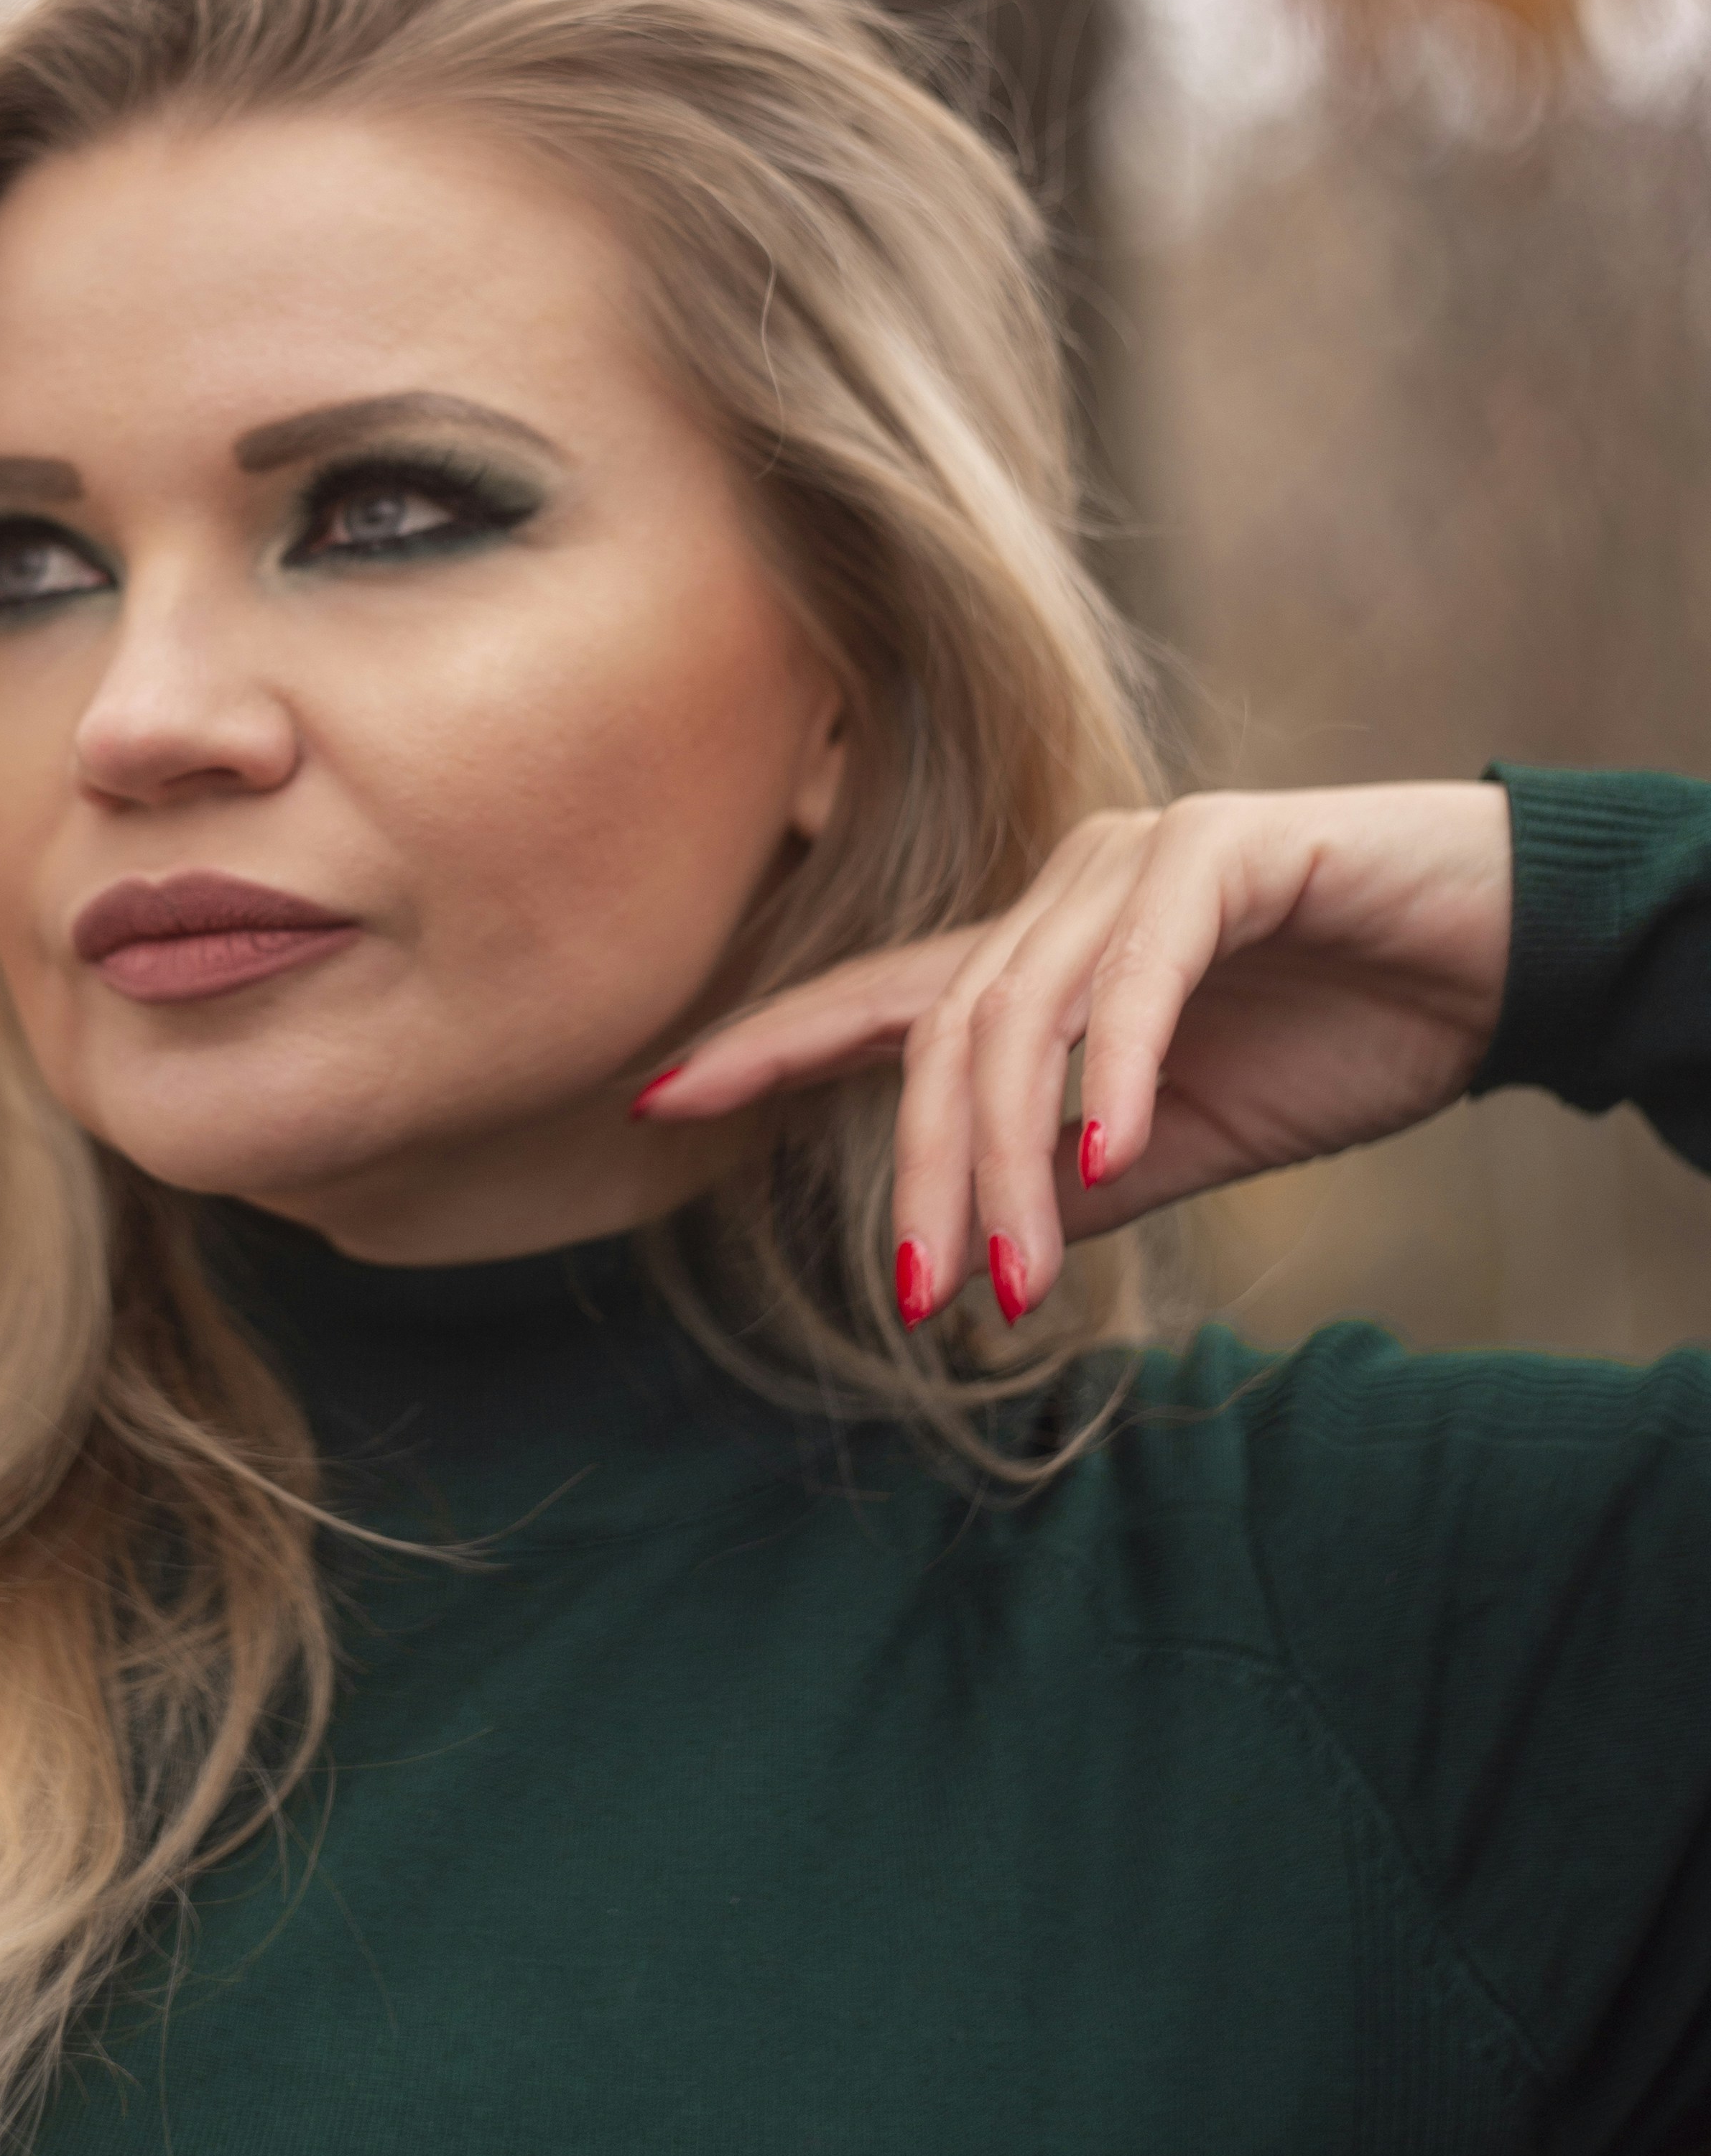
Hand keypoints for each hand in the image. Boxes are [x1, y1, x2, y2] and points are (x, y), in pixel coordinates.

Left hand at [633, 782, 1514, 1326]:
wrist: (1498, 954)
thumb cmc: (1345, 1032)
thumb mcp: (1193, 1136)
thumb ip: (1087, 1173)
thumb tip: (997, 1232)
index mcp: (1041, 950)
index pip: (878, 1000)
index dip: (766, 1042)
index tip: (656, 1097)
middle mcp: (1066, 888)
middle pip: (941, 1035)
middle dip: (924, 1178)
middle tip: (925, 1303)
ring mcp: (1136, 860)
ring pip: (1023, 1015)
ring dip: (1014, 1159)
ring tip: (1021, 1276)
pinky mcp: (1226, 852)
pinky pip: (1140, 968)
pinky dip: (1119, 1064)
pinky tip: (1113, 1149)